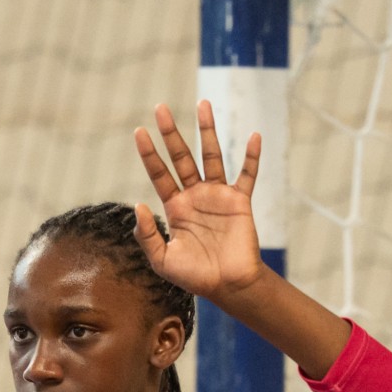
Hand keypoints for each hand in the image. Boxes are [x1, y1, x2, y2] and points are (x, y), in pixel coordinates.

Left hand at [132, 101, 265, 301]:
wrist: (228, 286)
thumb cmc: (194, 277)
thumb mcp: (162, 260)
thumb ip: (147, 235)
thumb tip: (138, 204)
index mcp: (175, 207)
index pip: (159, 174)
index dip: (149, 153)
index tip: (139, 131)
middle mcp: (195, 196)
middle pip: (181, 156)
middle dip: (171, 132)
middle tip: (160, 107)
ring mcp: (218, 196)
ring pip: (211, 156)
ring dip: (208, 131)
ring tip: (203, 104)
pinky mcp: (240, 202)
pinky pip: (247, 175)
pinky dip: (251, 156)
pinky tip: (253, 136)